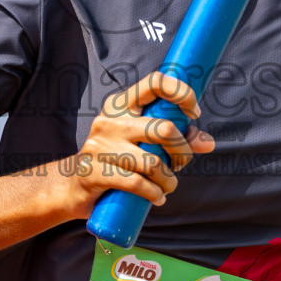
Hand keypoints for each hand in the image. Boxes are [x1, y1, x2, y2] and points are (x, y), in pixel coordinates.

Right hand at [52, 70, 215, 217]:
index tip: (193, 113)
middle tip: (181, 164)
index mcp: (121, 104)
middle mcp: (109, 120)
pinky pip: (138, 184)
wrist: (73, 185)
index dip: (181, 93)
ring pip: (154, 163)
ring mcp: (100, 146)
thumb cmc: (116, 159)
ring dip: (169, 180)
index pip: (155, 82)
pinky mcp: (95, 172)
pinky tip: (156, 197)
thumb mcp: (142, 142)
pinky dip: (154, 194)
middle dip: (182, 151)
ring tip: (167, 186)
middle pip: (163, 129)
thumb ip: (175, 138)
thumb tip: (208, 143)